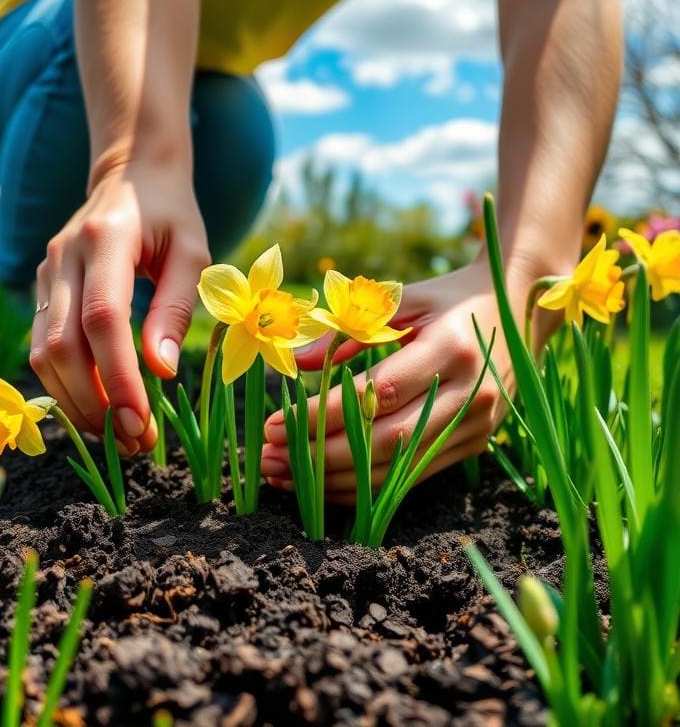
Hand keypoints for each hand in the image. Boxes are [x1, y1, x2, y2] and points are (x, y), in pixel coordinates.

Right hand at [30, 162, 210, 453]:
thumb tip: (161, 372)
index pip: (102, 318)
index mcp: (106, 239)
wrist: (128, 174)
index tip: (140, 422)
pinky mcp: (40, 288)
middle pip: (61, 345)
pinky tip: (97, 406)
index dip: (118, 376)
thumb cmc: (171, 214)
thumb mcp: (192, 252)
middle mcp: (63, 255)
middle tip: (133, 441)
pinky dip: (65, 385)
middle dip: (95, 402)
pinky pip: (40, 347)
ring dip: (76, 402)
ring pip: (41, 353)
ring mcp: (45, 272)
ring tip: (117, 434)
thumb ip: (175, 307)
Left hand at [260, 259, 533, 502]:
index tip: (275, 425)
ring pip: (398, 470)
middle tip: (269, 459)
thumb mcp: (401, 300)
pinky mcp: (474, 444)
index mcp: (452, 349)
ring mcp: (477, 425)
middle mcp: (471, 393)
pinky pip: (413, 477)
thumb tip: (295, 360)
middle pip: (386, 442)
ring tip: (283, 477)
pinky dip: (366, 487)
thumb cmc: (447, 300)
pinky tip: (323, 485)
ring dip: (335, 481)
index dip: (322, 416)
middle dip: (320, 457)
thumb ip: (349, 328)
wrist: (517, 309)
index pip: (377, 395)